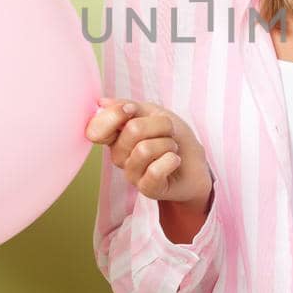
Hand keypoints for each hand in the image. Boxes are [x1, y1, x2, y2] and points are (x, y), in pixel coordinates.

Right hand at [85, 96, 213, 207]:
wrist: (196, 161)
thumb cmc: (173, 136)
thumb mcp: (153, 112)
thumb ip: (128, 106)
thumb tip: (103, 103)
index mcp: (116, 136)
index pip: (96, 129)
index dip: (114, 114)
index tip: (132, 109)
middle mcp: (119, 156)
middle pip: (132, 129)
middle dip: (161, 125)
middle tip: (167, 133)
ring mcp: (132, 174)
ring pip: (145, 149)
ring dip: (168, 144)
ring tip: (171, 148)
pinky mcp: (147, 189)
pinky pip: (155, 171)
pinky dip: (171, 160)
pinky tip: (175, 161)